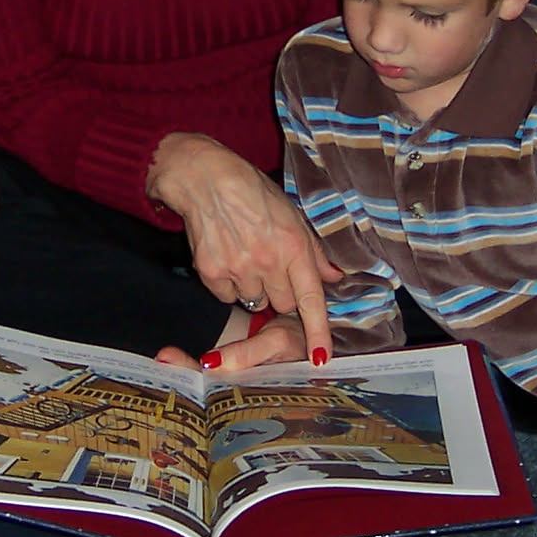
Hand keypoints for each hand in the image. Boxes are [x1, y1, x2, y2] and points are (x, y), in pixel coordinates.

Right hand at [147, 133, 339, 364]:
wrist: (204, 178)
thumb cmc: (252, 191)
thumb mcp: (291, 214)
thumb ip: (313, 250)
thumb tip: (333, 277)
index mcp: (293, 246)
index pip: (311, 298)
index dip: (317, 331)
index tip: (320, 358)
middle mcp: (268, 262)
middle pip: (283, 304)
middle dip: (282, 292)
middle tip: (271, 265)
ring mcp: (238, 269)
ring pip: (255, 302)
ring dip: (254, 288)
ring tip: (246, 255)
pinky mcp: (210, 272)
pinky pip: (227, 296)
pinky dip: (228, 285)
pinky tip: (227, 257)